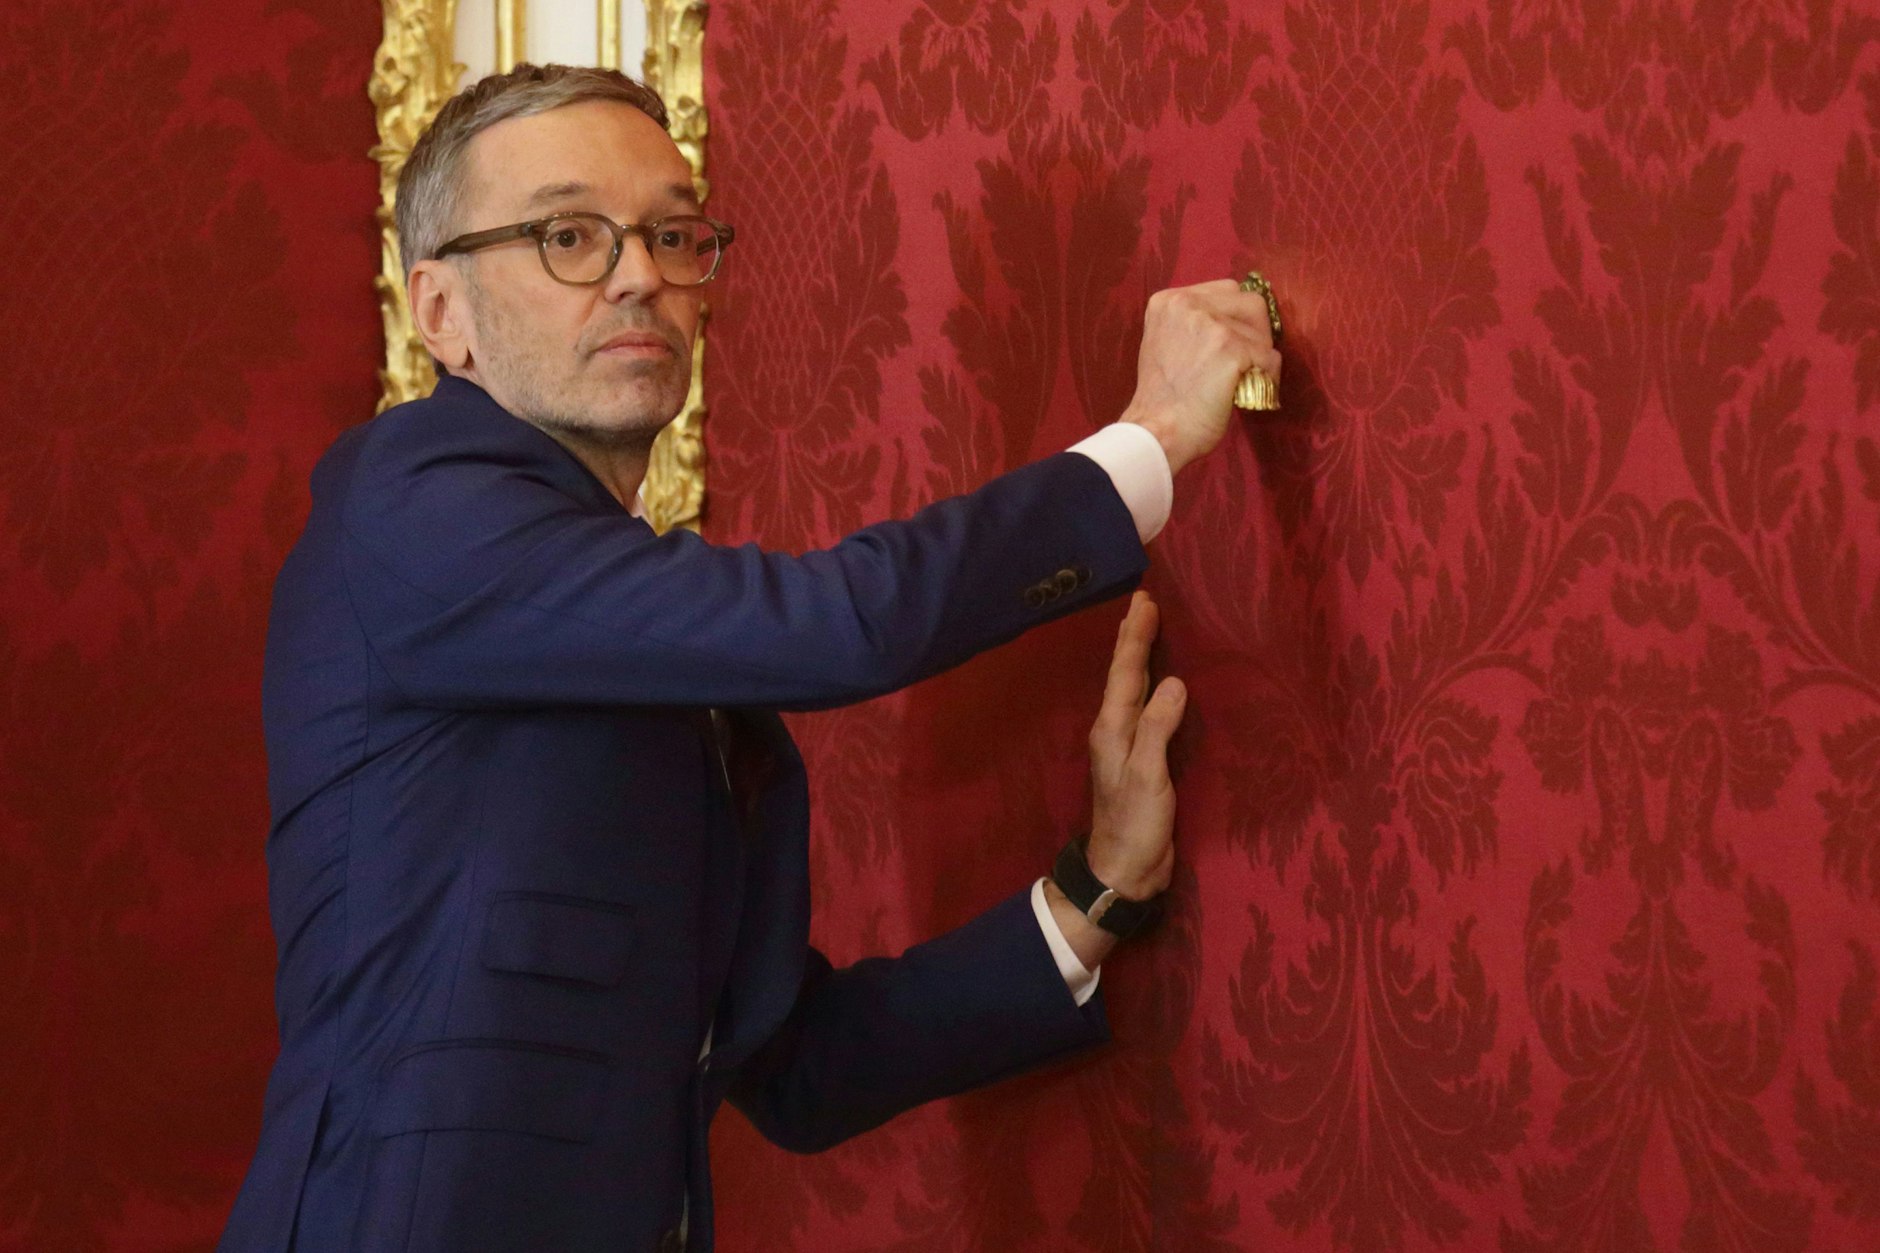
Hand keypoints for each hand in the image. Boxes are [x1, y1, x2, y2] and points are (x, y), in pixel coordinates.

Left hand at [1045, 590, 1186, 967]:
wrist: (1125, 871)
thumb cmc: (1134, 825)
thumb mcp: (1147, 776)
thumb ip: (1157, 728)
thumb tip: (1174, 683)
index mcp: (1112, 728)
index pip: (1125, 672)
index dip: (1135, 636)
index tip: (1145, 600)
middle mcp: (1116, 730)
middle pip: (1125, 674)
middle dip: (1134, 638)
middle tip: (1145, 601)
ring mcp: (1128, 745)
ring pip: (1134, 690)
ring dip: (1143, 659)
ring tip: (1152, 630)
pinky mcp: (1144, 760)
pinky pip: (1149, 711)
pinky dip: (1155, 688)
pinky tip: (1166, 683)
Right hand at [1120, 279, 1282, 474]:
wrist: (1156, 431)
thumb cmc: (1161, 398)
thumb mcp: (1164, 341)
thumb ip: (1192, 324)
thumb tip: (1232, 321)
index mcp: (1169, 300)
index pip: (1226, 290)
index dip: (1236, 318)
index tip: (1232, 343)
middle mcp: (1188, 304)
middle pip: (1251, 303)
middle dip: (1256, 332)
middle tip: (1247, 361)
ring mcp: (1211, 326)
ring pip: (1262, 333)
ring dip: (1259, 358)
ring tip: (1243, 381)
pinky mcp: (1232, 350)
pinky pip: (1269, 359)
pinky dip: (1267, 378)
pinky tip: (1248, 393)